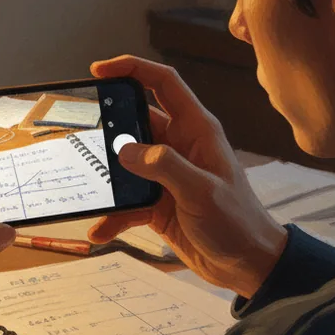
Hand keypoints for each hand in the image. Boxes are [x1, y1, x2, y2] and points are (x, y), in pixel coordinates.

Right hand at [88, 56, 286, 297]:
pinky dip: (112, 216)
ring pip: (125, 164)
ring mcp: (165, 174)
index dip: (132, 69)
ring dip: (108, 179)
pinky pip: (125, 202)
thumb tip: (124, 149)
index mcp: (196, 131)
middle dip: (109, 129)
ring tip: (92, 189)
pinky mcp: (156, 202)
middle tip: (86, 139)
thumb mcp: (202, 191)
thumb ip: (164, 166)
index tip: (99, 70)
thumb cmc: (237, 223)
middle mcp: (179, 146)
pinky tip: (101, 230)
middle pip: (136, 122)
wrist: (248, 265)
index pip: (163, 84)